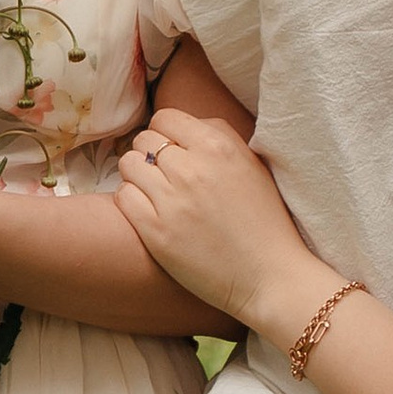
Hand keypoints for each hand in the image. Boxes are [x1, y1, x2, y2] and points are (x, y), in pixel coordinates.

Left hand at [116, 110, 305, 321]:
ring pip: (128, 165)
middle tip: (164, 175)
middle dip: (150, 154)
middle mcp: (191, 170)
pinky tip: (148, 211)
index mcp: (217, 147)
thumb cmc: (264, 220)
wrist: (269, 275)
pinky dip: (130, 200)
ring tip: (154, 192)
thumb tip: (183, 126)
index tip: (172, 151)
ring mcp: (171, 202)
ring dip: (138, 176)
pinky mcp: (156, 232)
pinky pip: (122, 197)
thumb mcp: (252, 164)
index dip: (166, 133)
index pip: (165, 118)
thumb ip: (219, 135)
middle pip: (143, 140)